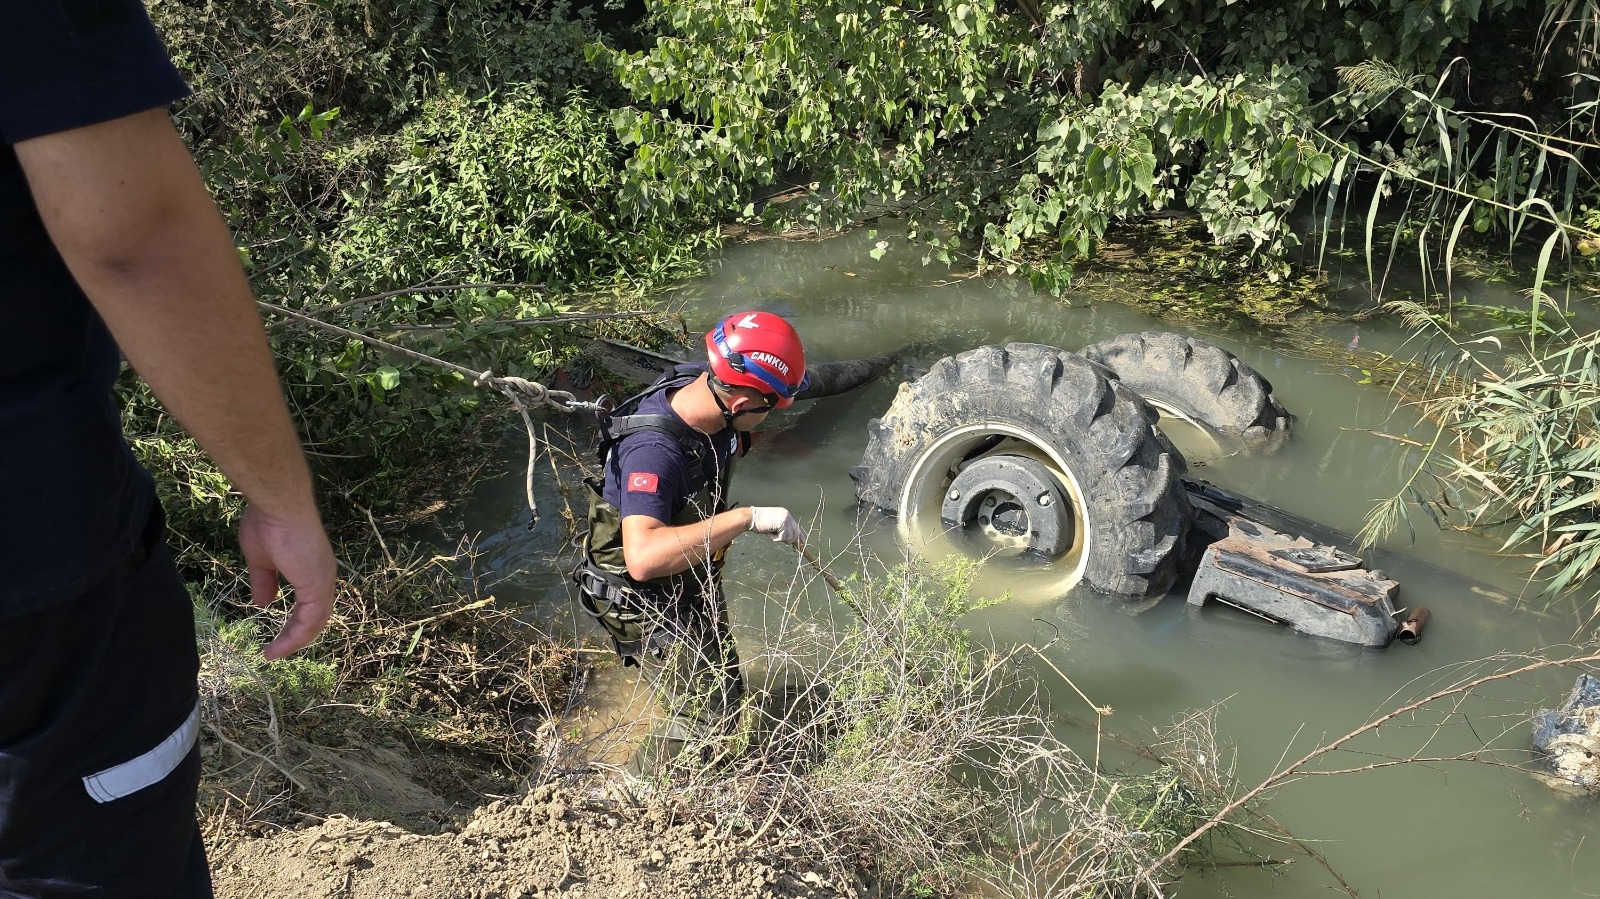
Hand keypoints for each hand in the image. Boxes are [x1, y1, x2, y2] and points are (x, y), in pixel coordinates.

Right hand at [239, 504, 337, 659]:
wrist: (277, 506)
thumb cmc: (268, 524)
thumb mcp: (261, 560)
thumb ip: (264, 582)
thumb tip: (263, 604)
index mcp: (312, 568)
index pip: (310, 602)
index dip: (296, 621)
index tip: (277, 636)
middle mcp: (323, 576)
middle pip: (316, 616)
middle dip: (297, 635)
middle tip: (277, 650)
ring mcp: (323, 580)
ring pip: (314, 622)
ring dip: (294, 641)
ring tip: (274, 654)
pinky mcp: (317, 586)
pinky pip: (310, 621)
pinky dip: (295, 637)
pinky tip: (278, 648)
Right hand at [747, 506, 804, 545]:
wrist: (750, 517)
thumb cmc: (759, 522)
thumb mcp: (773, 524)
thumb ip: (782, 528)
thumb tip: (790, 539)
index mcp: (785, 514)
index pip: (796, 526)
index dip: (800, 536)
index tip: (802, 543)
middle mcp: (787, 515)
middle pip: (795, 534)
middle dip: (787, 540)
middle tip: (776, 537)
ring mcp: (785, 519)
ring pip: (788, 537)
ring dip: (778, 538)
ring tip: (770, 531)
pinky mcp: (782, 524)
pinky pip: (781, 538)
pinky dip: (774, 538)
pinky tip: (768, 531)